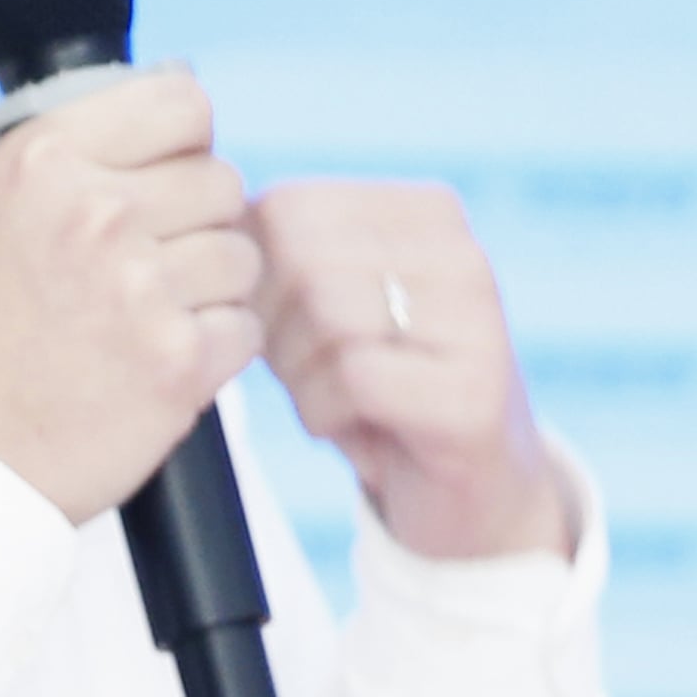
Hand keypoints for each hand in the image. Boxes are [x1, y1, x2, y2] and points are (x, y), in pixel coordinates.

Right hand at [0, 70, 262, 523]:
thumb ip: (80, 162)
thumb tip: (178, 129)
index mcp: (44, 159)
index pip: (184, 104)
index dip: (185, 147)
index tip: (165, 179)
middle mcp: (94, 210)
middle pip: (222, 182)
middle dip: (197, 227)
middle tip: (147, 272)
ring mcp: (140, 285)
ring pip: (242, 257)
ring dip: (209, 292)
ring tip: (144, 323)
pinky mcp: (177, 359)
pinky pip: (245, 328)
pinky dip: (215, 351)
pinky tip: (157, 364)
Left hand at [254, 182, 572, 562]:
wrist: (470, 491)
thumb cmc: (380, 386)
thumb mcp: (334, 302)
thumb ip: (287, 255)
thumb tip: (219, 233)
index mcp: (428, 213)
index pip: (289, 205)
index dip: (251, 275)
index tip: (271, 324)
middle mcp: (462, 256)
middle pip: (303, 258)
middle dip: (272, 325)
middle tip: (293, 370)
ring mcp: (477, 324)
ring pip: (327, 312)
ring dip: (297, 373)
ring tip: (324, 400)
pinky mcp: (473, 395)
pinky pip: (353, 378)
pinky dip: (322, 413)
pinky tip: (347, 431)